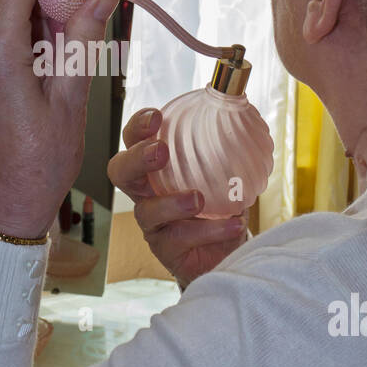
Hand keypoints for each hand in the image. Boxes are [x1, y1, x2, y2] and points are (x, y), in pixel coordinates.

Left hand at [0, 0, 118, 239]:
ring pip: (8, 0)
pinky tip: (57, 51)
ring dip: (46, 5)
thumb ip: (84, 37)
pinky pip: (2, 23)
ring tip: (77, 38)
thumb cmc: (37, 161)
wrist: (4, 199)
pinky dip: (32, 23)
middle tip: (93, 5)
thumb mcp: (72, 98)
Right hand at [107, 108, 249, 288]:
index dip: (138, 127)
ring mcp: (153, 224)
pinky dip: (209, 230)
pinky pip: (179, 239)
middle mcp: (146, 194)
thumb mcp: (224, 175)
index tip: (157, 116)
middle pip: (121, 172)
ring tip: (198, 199)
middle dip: (136, 158)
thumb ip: (227, 151)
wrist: (229, 253)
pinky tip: (233, 223)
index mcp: (156, 168)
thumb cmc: (221, 207)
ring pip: (147, 211)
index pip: (134, 141)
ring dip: (172, 203)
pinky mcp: (166, 250)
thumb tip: (245, 114)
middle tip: (160, 152)